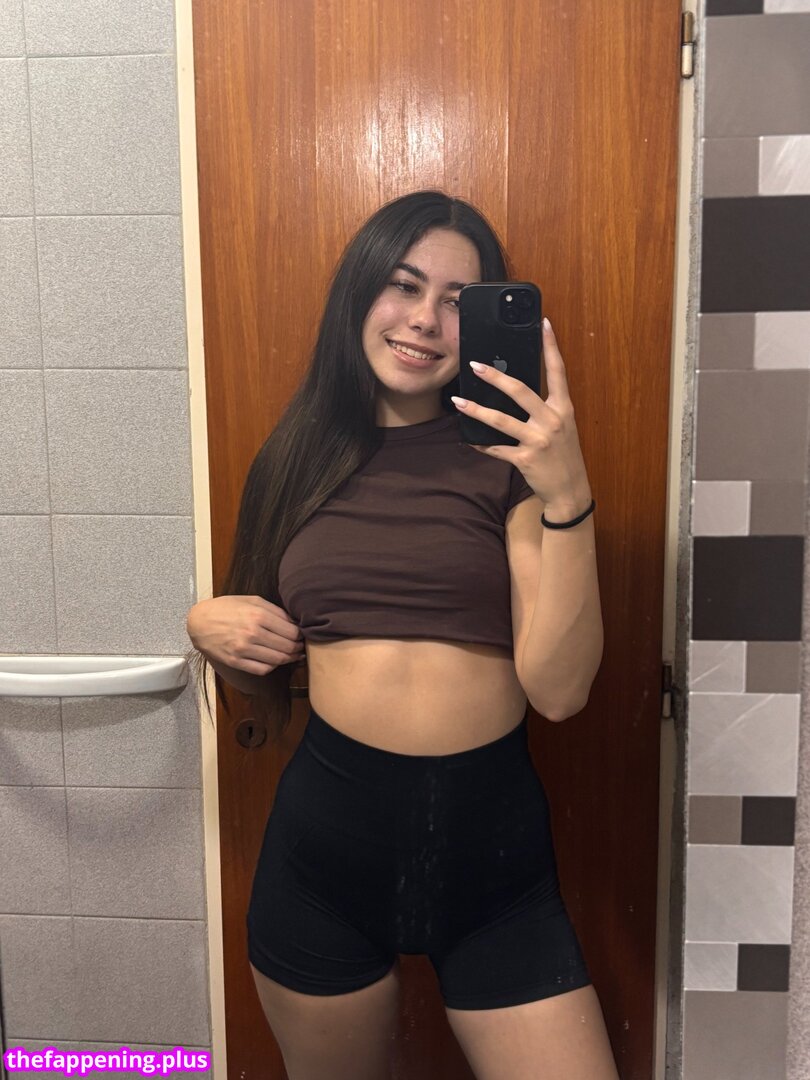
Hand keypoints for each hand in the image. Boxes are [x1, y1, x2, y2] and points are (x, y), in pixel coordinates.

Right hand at [186, 595, 304, 675]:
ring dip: (290, 659)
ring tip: (294, 655)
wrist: (199, 622)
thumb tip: (295, 623)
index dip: (302, 635)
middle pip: (287, 647)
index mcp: (258, 615)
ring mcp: (243, 649)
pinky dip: (273, 667)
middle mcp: (252, 633)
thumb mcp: (252, 600)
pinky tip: (276, 661)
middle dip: (298, 648)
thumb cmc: (226, 608)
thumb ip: (275, 610)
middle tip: (302, 647)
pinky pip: (262, 669)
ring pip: (277, 660)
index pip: (291, 631)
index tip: (304, 635)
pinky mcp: (236, 662)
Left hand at [450, 318, 591, 513]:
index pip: (558, 371)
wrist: (570, 491)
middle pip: (520, 391)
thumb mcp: (561, 428)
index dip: (551, 346)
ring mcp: (538, 440)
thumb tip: (515, 391)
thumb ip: (544, 409)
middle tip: (475, 365)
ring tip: (458, 401)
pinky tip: (468, 438)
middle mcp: (552, 421)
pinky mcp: (525, 459)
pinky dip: (480, 444)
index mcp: (563, 409)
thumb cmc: (564, 456)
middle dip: (496, 377)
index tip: (544, 323)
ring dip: (475, 410)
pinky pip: (496, 448)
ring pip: (500, 420)